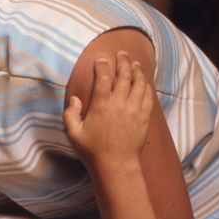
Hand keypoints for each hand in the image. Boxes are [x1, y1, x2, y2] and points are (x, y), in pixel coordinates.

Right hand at [63, 51, 152, 168]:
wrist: (116, 165)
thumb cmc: (92, 151)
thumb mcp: (74, 134)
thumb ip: (70, 114)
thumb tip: (74, 99)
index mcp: (101, 106)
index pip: (103, 78)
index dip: (102, 66)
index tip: (101, 60)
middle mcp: (119, 104)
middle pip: (124, 75)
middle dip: (123, 61)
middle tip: (122, 53)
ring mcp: (134, 110)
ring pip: (138, 83)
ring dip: (136, 70)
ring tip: (134, 63)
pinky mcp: (144, 118)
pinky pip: (148, 96)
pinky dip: (146, 85)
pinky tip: (144, 81)